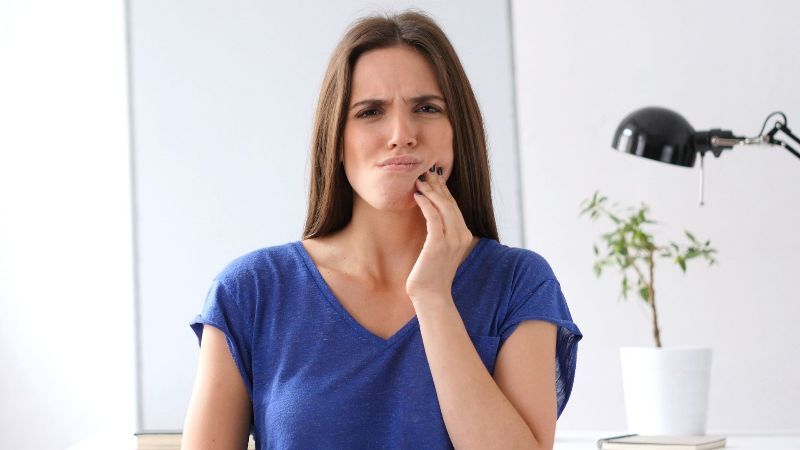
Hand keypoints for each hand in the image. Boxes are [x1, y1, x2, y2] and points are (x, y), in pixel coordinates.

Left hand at [407, 165, 474, 304]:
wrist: (431, 296)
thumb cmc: (431, 274)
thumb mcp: (440, 250)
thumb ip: (441, 233)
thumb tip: (431, 214)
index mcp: (465, 235)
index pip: (454, 206)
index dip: (444, 190)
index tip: (433, 177)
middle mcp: (462, 235)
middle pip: (450, 203)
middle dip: (438, 186)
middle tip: (425, 172)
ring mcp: (452, 240)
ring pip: (443, 206)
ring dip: (431, 191)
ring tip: (419, 181)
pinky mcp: (438, 244)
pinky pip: (433, 217)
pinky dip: (425, 204)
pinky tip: (416, 196)